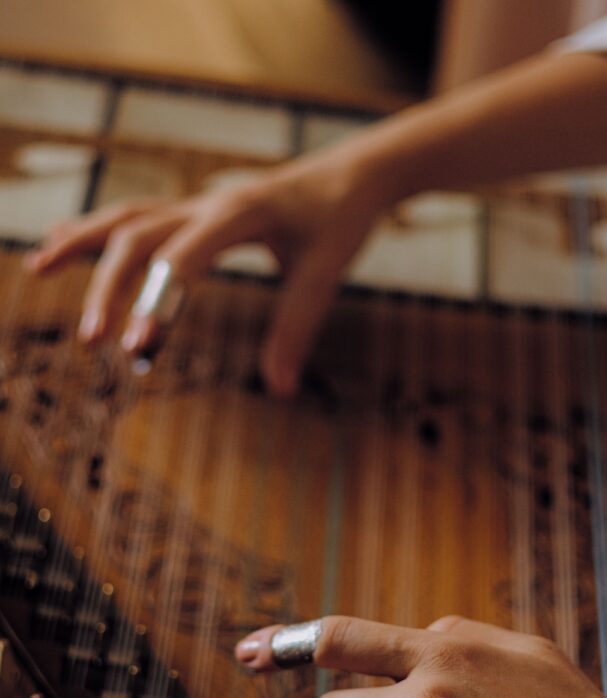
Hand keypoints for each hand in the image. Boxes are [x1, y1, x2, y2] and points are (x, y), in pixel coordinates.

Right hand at [25, 148, 382, 395]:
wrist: (347, 175)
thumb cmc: (337, 223)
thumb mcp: (325, 274)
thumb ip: (298, 327)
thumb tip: (282, 391)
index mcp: (239, 214)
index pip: (184, 257)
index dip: (157, 300)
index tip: (136, 348)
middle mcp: (205, 203)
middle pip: (138, 236)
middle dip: (109, 288)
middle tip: (92, 342)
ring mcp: (193, 203)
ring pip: (124, 218)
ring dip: (81, 244)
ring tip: (37, 269)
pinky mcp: (190, 210)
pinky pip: (134, 217)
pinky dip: (96, 231)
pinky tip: (62, 241)